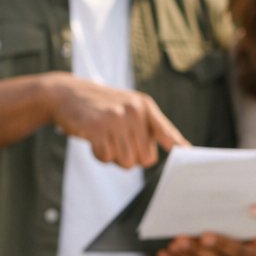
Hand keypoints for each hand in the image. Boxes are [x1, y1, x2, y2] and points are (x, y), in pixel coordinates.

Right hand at [45, 74, 187, 167]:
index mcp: (144, 106)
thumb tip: (180, 148)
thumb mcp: (127, 107)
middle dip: (130, 157)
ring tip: (104, 138)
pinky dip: (99, 155)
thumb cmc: (100, 106)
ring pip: (126, 161)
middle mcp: (133, 111)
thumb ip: (149, 126)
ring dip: (114, 157)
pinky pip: (106, 157)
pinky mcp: (97, 127)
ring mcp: (115, 118)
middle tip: (116, 141)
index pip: (167, 132)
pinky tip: (93, 139)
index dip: (178, 146)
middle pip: (145, 158)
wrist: (65, 93)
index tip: (189, 155)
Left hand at [157, 232, 255, 255]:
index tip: (205, 235)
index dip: (221, 244)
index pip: (237, 252)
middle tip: (181, 239)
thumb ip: (236, 225)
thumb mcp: (248, 234)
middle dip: (197, 250)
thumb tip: (213, 209)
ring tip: (172, 245)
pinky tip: (165, 255)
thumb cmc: (244, 242)